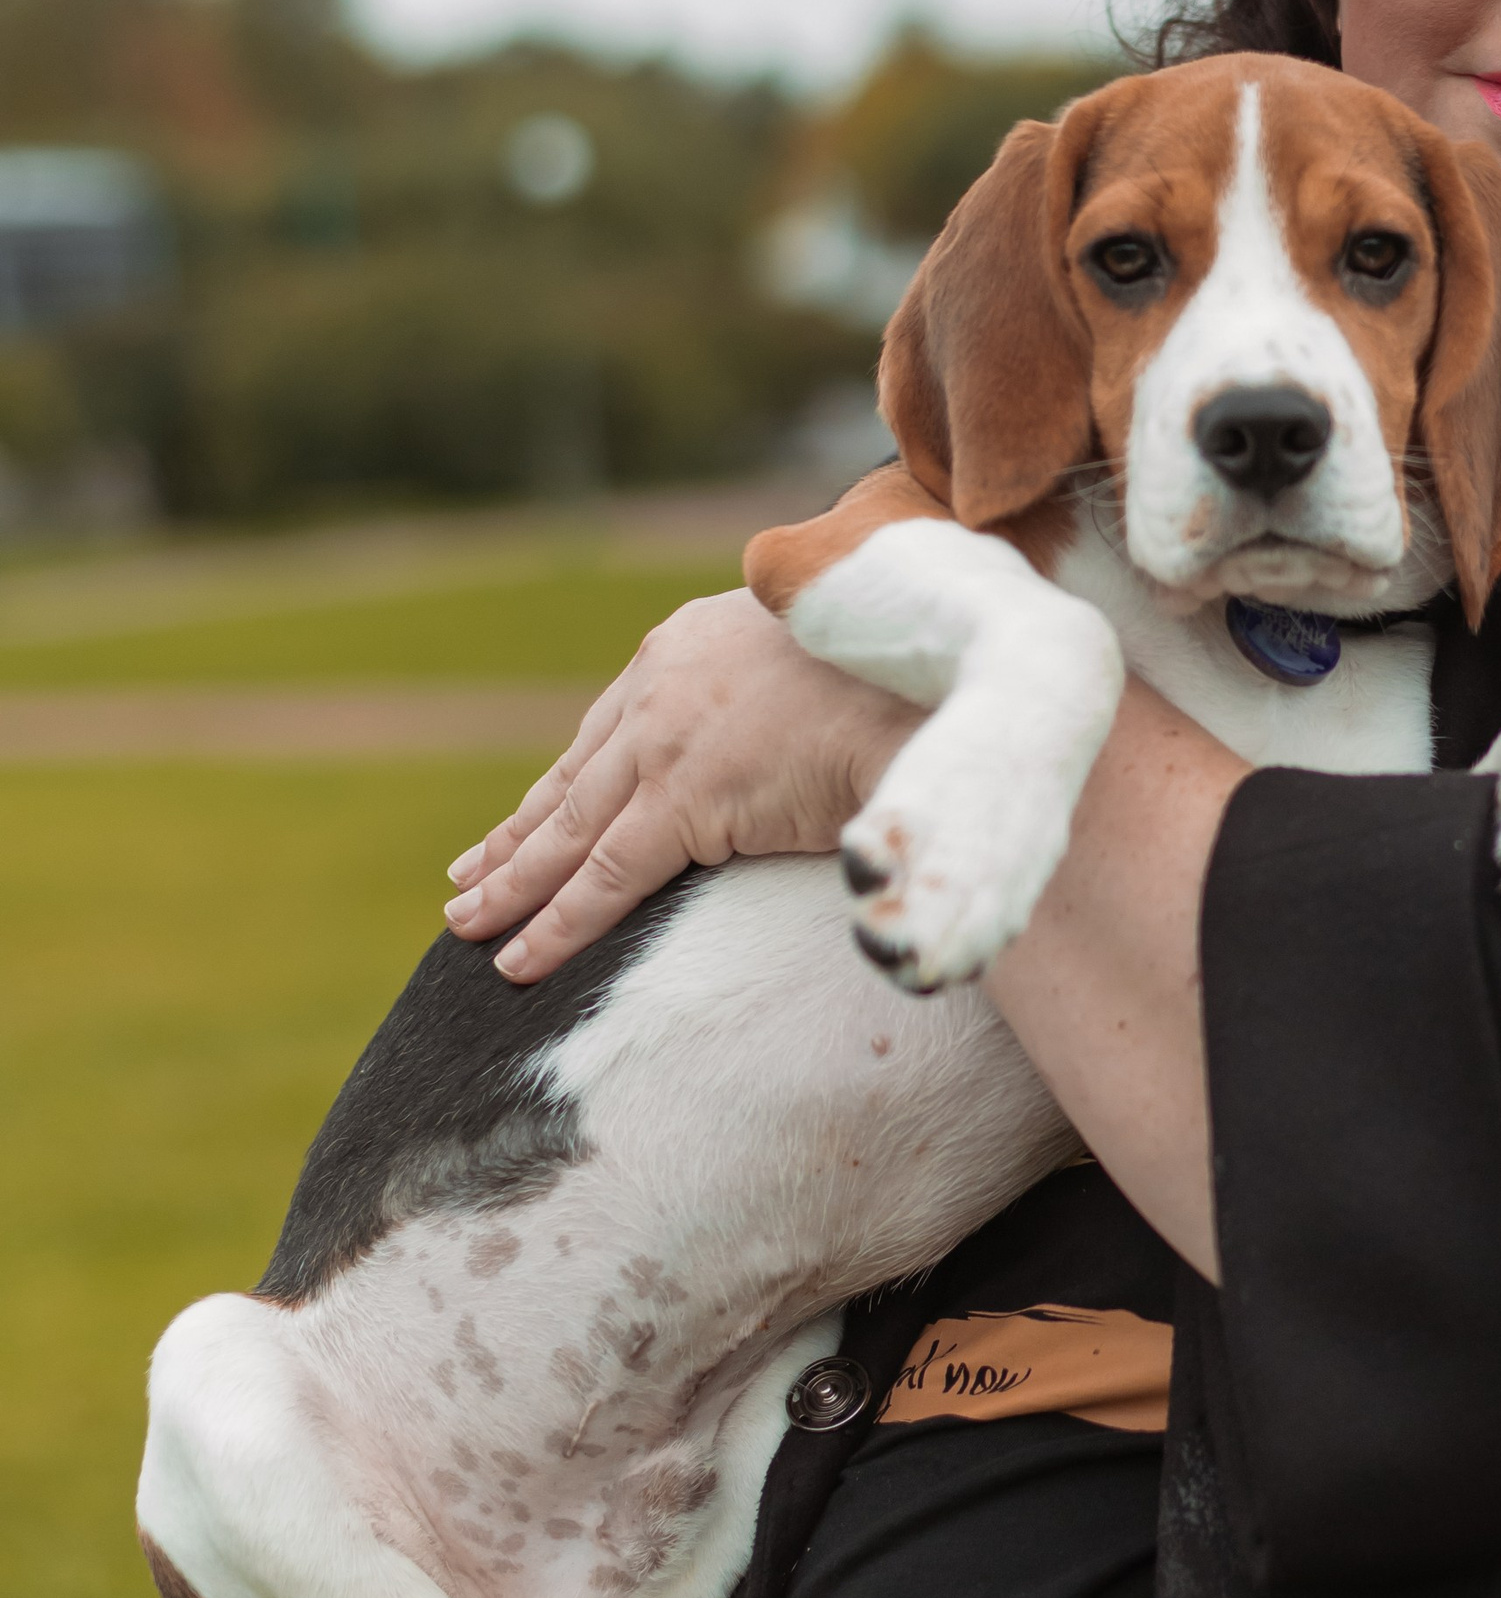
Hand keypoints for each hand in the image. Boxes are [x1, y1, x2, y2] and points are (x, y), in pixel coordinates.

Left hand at [443, 588, 919, 981]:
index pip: (611, 724)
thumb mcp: (820, 656)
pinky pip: (601, 877)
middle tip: (469, 878)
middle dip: (518, 834)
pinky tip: (517, 960)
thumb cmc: (907, 679)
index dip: (567, 778)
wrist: (935, 693)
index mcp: (691, 637)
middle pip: (575, 776)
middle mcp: (662, 681)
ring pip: (569, 831)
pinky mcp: (681, 799)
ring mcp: (664, 739)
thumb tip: (785, 723)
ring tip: (468, 924)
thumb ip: (777, 681)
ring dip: (512, 885)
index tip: (531, 813)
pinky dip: (553, 924)